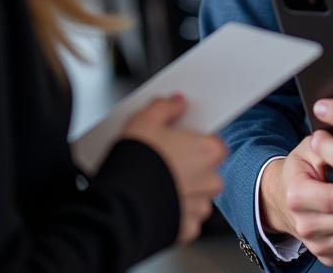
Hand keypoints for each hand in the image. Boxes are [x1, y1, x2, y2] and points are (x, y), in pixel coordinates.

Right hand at [123, 94, 227, 242]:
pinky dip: (174, 211)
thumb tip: (175, 103)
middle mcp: (211, 181)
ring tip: (156, 181)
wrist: (119, 207)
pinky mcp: (186, 230)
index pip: (213, 141)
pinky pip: (185, 217)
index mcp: (209, 151)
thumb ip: (164, 107)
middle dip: (188, 165)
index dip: (194, 139)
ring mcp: (199, 207)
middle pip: (205, 168)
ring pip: (196, 194)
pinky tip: (156, 201)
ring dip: (182, 189)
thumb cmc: (136, 165)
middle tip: (163, 159)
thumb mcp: (145, 121)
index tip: (180, 139)